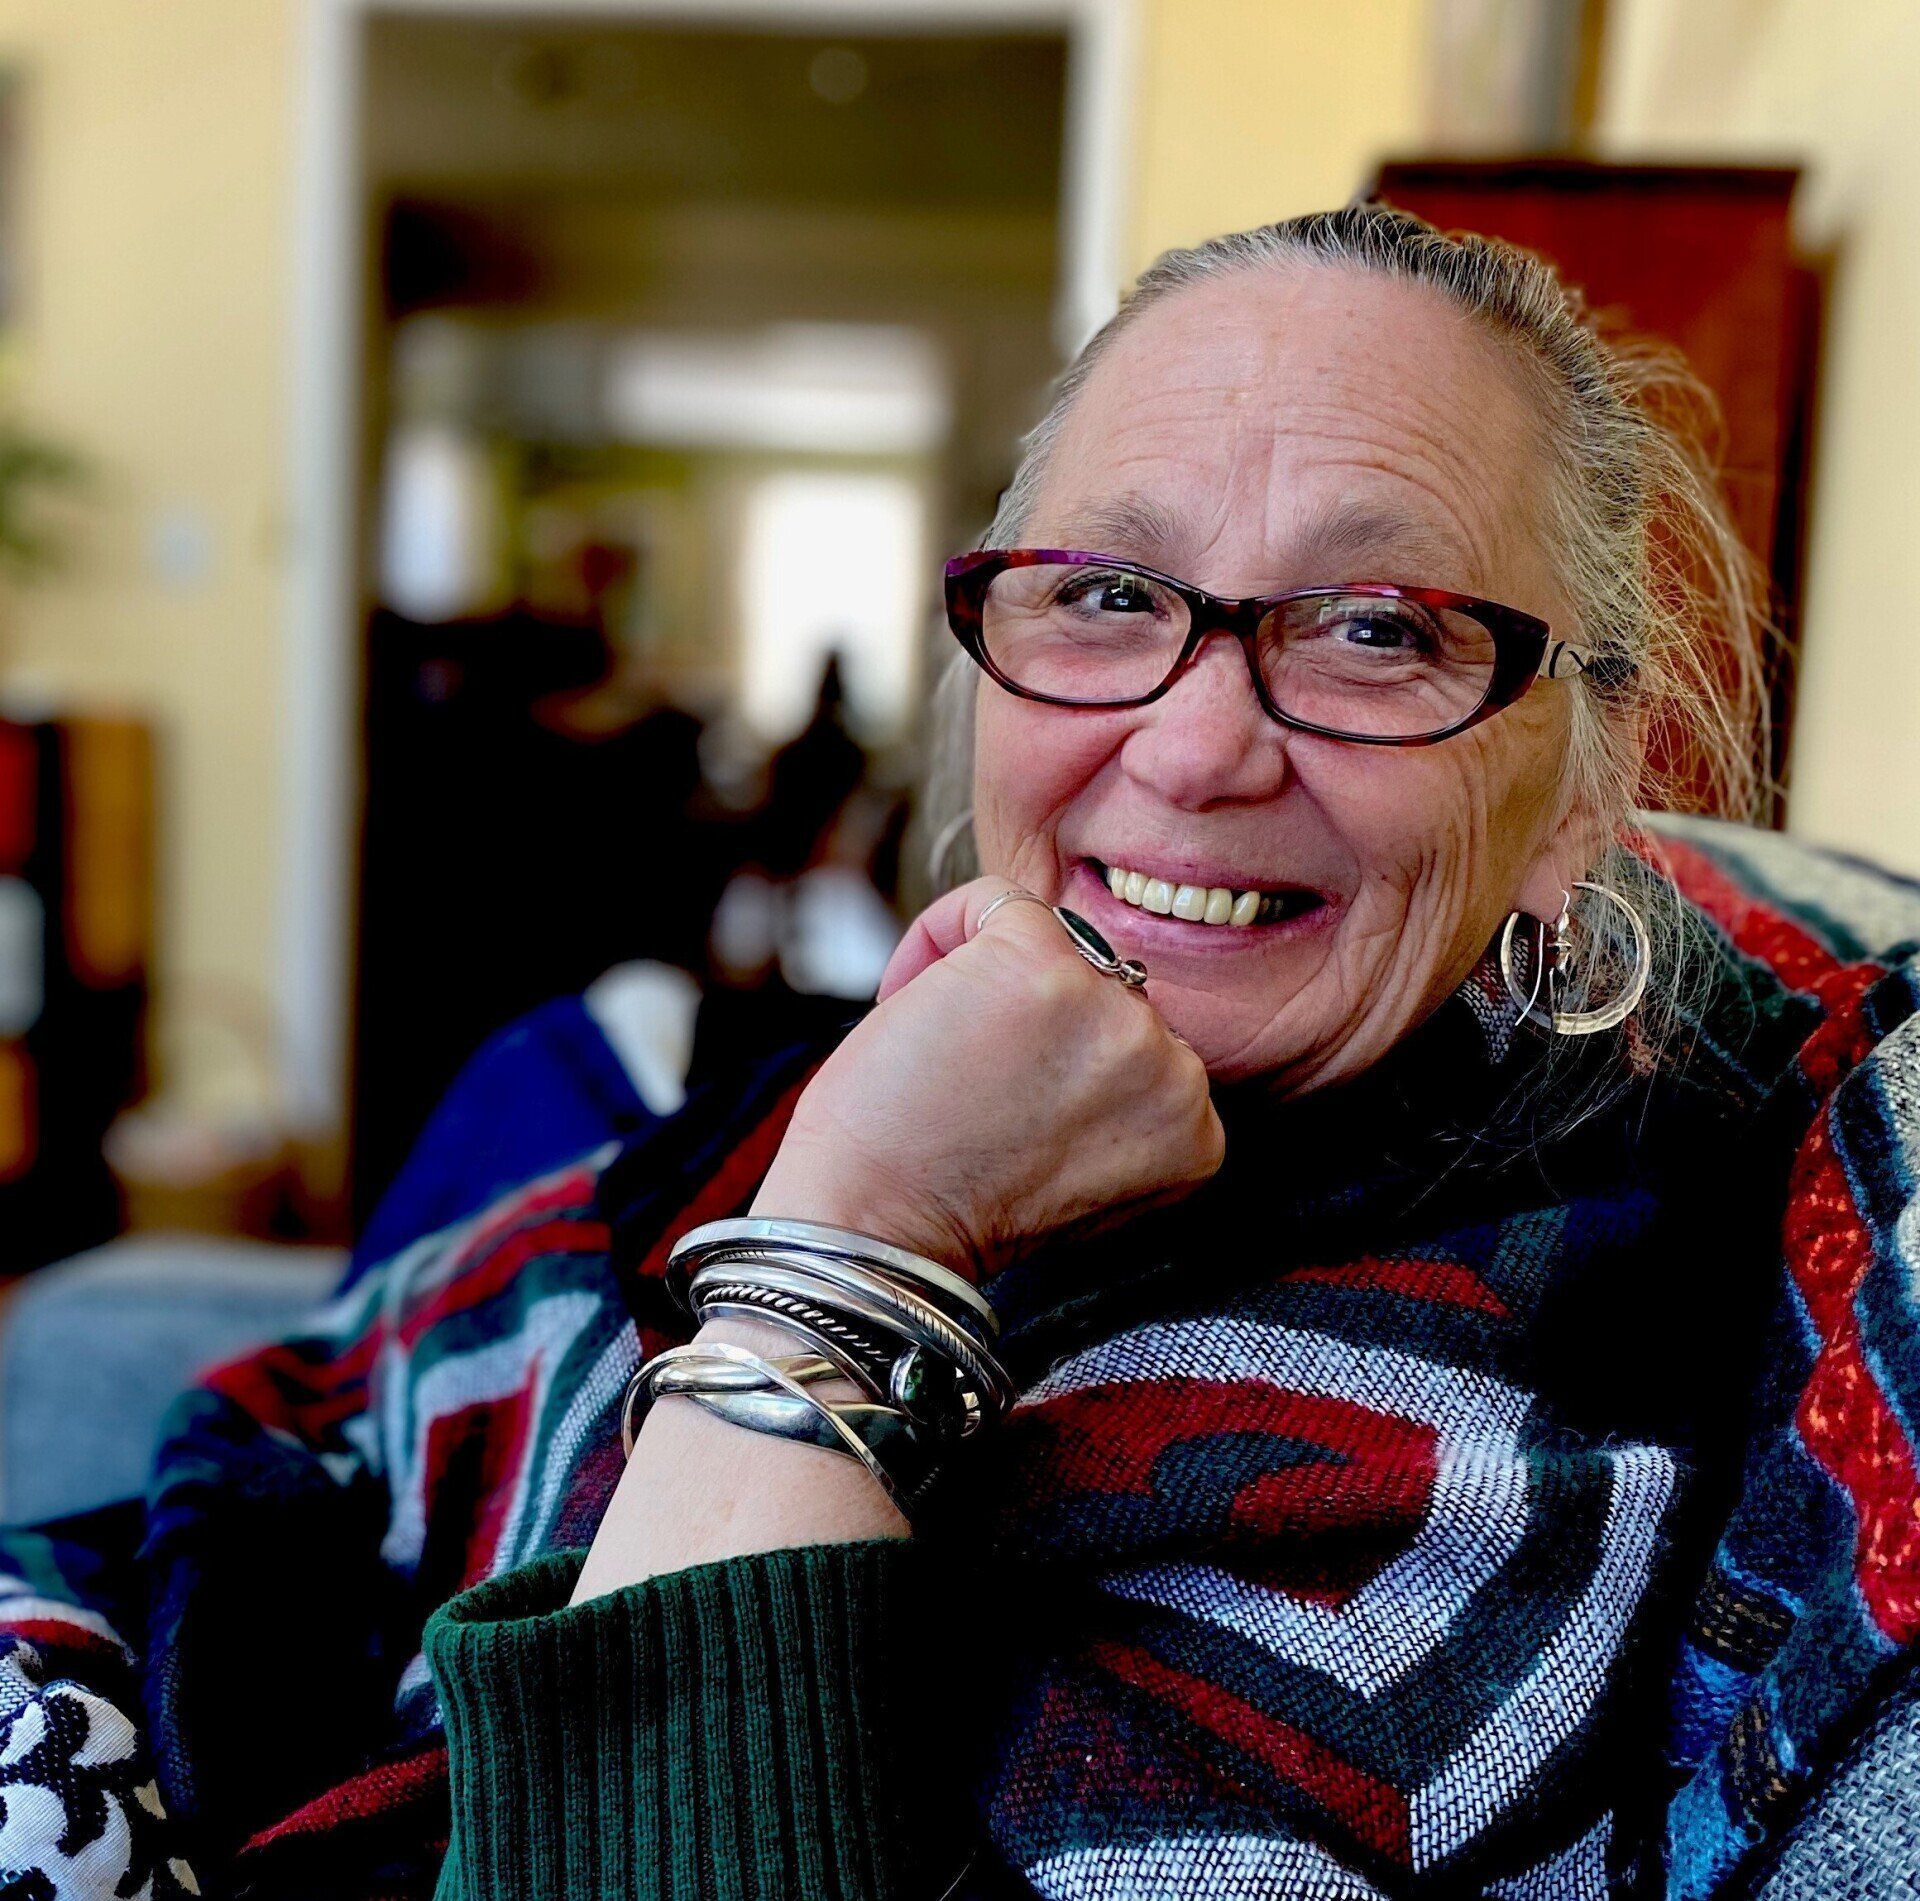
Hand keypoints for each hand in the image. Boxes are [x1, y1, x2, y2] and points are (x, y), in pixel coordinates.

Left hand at [752, 878, 1224, 1279]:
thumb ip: (1109, 1093)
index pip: (1132, 1040)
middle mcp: (1175, 1071)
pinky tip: (909, 1008)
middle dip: (1024, 1022)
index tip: (997, 1115)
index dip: (1050, 1065)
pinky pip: (997, 901)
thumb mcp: (1075, 1160)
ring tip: (940, 1056)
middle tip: (962, 1088)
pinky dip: (939, 938)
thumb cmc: (946, 1204)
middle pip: (1099, 989)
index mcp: (1193, 1127)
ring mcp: (1116, 1013)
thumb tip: (1085, 999)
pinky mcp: (1044, 966)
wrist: (873, 1232)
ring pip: (1053, 944)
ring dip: (985, 982)